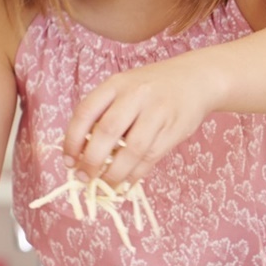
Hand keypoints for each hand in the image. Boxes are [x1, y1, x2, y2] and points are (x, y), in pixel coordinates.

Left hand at [64, 60, 214, 187]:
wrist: (197, 79)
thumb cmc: (154, 87)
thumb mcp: (125, 88)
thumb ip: (105, 113)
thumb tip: (82, 154)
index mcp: (116, 84)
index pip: (85, 113)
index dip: (72, 140)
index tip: (69, 161)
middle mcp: (136, 95)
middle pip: (107, 132)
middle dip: (92, 160)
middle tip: (84, 177)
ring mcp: (158, 112)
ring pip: (132, 149)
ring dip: (115, 173)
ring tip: (105, 186)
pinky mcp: (174, 129)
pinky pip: (152, 156)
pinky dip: (137, 174)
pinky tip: (127, 182)